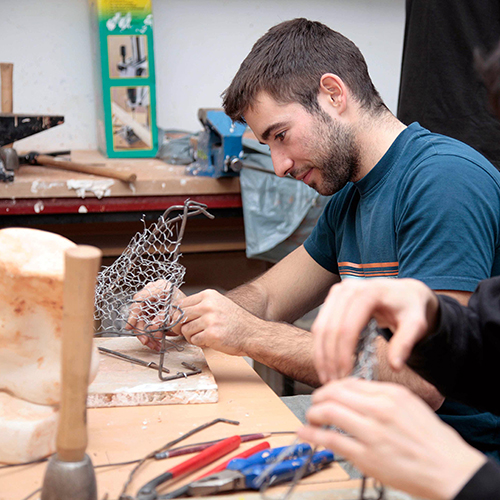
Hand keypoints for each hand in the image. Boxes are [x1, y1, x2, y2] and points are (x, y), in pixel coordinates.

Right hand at [125, 279, 185, 350]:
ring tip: (153, 344)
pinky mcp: (152, 309)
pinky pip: (147, 322)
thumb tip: (151, 329)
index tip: (130, 327)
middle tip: (146, 341)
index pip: (139, 300)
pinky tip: (155, 341)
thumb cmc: (185, 304)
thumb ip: (163, 318)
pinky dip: (150, 332)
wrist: (193, 307)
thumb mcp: (174, 310)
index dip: (133, 315)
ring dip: (146, 334)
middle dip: (142, 330)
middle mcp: (152, 293)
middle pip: (139, 313)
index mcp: (159, 288)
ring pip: (142, 319)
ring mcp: (151, 301)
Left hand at [176, 289, 257, 355]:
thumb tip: (175, 314)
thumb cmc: (235, 322)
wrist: (253, 333)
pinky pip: (193, 340)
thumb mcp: (218, 305)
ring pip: (184, 330)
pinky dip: (200, 343)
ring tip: (204, 335)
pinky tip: (210, 340)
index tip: (181, 322)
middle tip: (190, 331)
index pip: (180, 304)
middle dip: (181, 326)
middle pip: (179, 316)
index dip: (177, 315)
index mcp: (208, 296)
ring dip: (192, 336)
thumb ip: (199, 306)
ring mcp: (209, 320)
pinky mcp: (211, 334)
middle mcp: (208, 305)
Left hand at [297, 378, 485, 499]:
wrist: (451, 470)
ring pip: (329, 412)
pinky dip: (313, 435)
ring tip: (311, 418)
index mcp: (390, 394)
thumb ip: (381, 397)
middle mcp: (379, 409)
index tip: (327, 393)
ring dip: (313, 413)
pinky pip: (331, 440)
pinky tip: (307, 433)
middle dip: (318, 397)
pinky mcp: (366, 457)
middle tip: (315, 403)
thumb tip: (354, 393)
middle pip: (334, 393)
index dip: (332, 387)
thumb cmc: (433, 440)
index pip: (349, 382)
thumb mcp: (409, 405)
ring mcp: (372, 433)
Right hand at [312, 278, 438, 382]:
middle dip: (329, 358)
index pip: (348, 328)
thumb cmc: (410, 309)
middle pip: (330, 328)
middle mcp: (348, 288)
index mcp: (369, 293)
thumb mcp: (416, 325)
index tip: (346, 377)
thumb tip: (395, 366)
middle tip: (333, 382)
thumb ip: (405, 344)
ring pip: (320, 328)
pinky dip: (320, 347)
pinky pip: (320, 325)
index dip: (343, 355)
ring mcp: (338, 291)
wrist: (403, 292)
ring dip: (321, 355)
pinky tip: (326, 364)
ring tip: (328, 377)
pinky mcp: (333, 298)